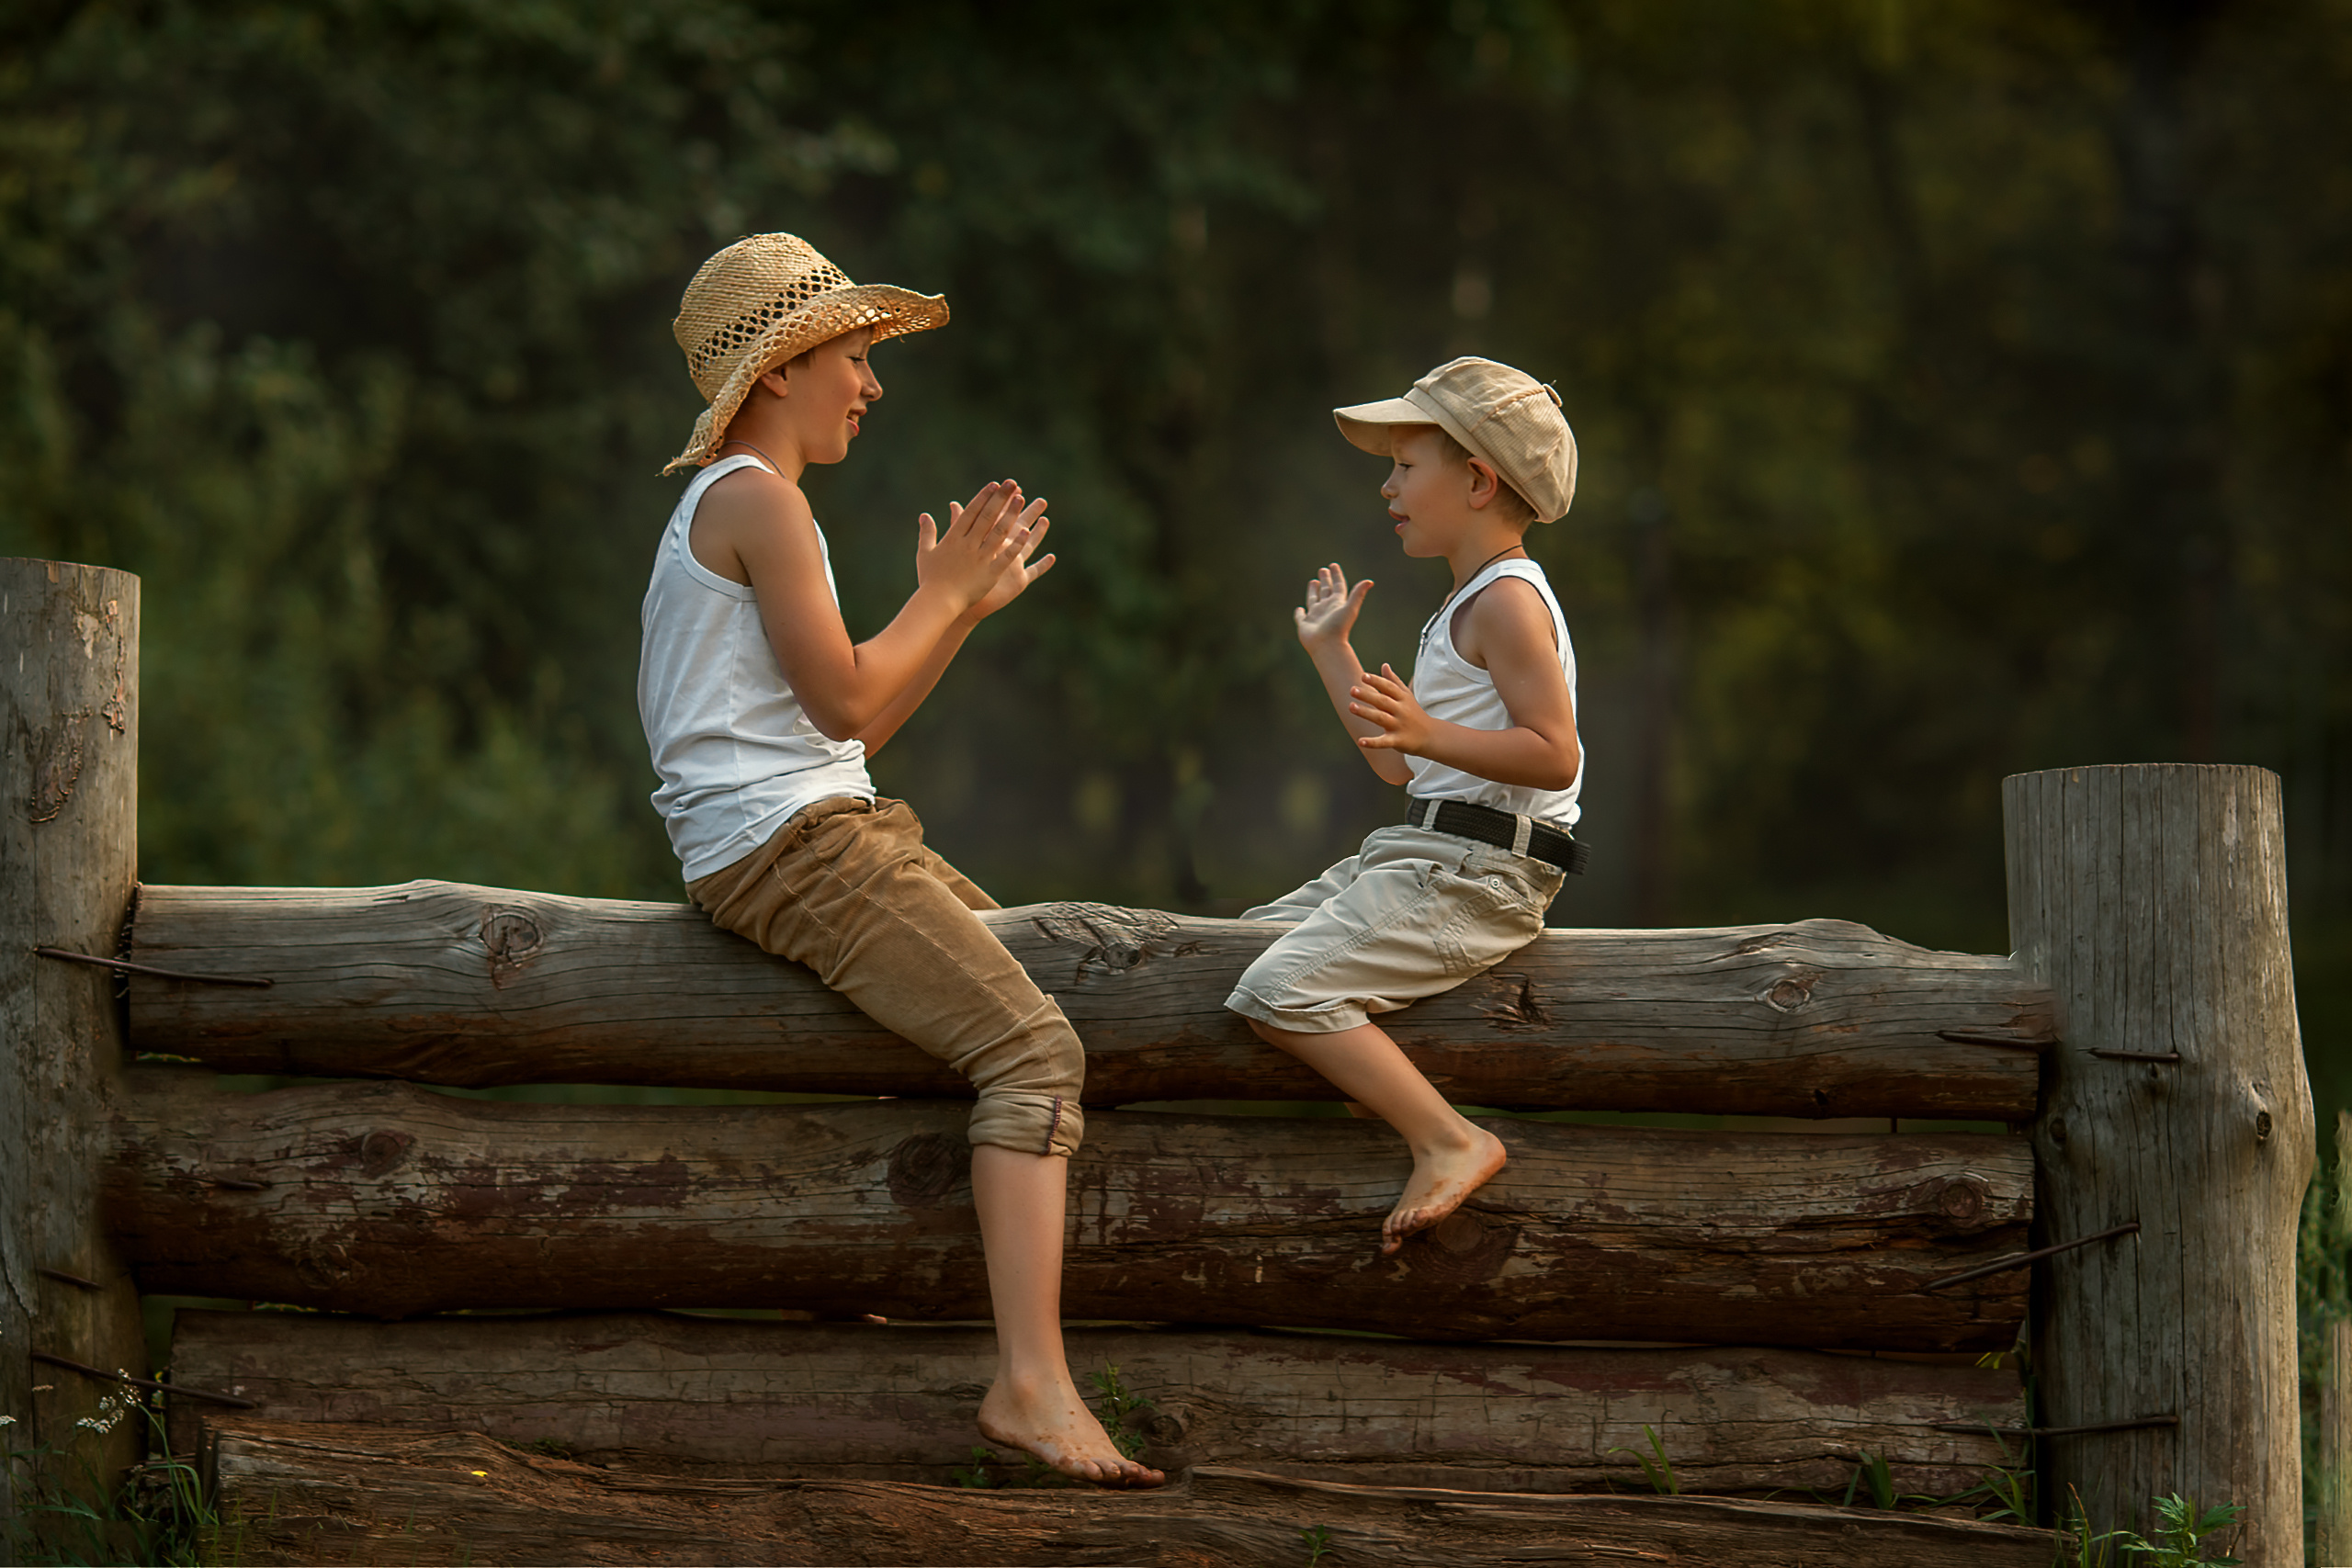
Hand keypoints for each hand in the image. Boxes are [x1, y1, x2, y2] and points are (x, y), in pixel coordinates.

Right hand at [915, 480, 1042, 613]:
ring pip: (998, 532)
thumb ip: (927, 533)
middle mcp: (968, 545)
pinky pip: (1005, 556)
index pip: (971, 512)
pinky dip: (1015, 544)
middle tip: (1012, 483)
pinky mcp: (990, 573)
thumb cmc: (930, 579)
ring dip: (1010, 514)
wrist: (937, 602)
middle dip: (1000, 498)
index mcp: (953, 538)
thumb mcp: (925, 553)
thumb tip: (924, 515)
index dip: (983, 497)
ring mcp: (980, 558)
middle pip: (987, 516)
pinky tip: (1026, 532)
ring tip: (1021, 499)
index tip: (994, 484)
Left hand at [967, 497, 1053, 619]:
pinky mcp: (1017, 582)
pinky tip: (1052, 557)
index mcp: (988, 540)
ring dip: (1037, 534)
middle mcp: (1002, 551)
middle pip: (1018, 529)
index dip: (1007, 503)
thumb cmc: (955, 576)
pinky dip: (1042, 565)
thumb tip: (954, 503)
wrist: (957, 601)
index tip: (1015, 488)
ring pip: (1028, 547)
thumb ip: (957, 524)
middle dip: (1029, 514)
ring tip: (1045, 520)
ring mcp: (1011, 566)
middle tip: (1042, 500)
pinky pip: (1033, 572)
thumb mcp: (955, 546)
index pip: (1000, 517)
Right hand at [1294, 563, 1371, 652]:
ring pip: (1314, 600)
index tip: (1333, 565)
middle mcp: (1326, 609)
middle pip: (1326, 591)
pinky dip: (1299, 612)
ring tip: (1313, 582)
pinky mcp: (1305, 625)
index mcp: (1337, 604)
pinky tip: (1300, 608)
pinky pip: (1301, 617)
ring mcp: (1315, 617)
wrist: (1327, 646)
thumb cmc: (1339, 628)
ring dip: (1314, 591)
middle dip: (1325, 580)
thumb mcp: (1350, 608)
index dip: (1336, 575)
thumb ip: (1358, 594)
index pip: (1338, 586)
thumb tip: (1370, 581)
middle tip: (1323, 570)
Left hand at [1351, 663, 1433, 755]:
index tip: (1364, 676)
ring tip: (1351, 707)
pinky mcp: (1398, 741)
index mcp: (1402, 699)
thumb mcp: (1407, 696)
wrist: (1431, 736)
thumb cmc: (1414, 713)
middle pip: (1383, 701)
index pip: (1389, 688)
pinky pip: (1384, 742)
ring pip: (1381, 718)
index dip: (1377, 681)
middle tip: (1352, 690)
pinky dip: (1373, 742)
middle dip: (1368, 695)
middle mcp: (1401, 711)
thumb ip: (1394, 681)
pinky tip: (1360, 741)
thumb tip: (1384, 665)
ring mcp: (1399, 726)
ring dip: (1366, 713)